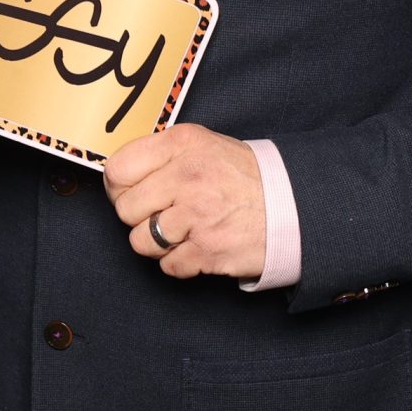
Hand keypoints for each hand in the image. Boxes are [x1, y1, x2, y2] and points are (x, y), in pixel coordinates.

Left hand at [102, 124, 266, 279]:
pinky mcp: (208, 250)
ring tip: (182, 231)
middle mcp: (187, 177)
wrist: (294, 205)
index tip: (131, 193)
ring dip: (158, 243)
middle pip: (125, 210)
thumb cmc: (243, 176)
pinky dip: (181, 262)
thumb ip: (162, 154)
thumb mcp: (204, 145)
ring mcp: (197, 215)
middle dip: (139, 217)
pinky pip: (168, 265)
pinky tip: (198, 246)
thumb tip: (118, 176)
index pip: (117, 169)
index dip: (119, 187)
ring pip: (141, 242)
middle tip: (163, 214)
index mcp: (182, 144)